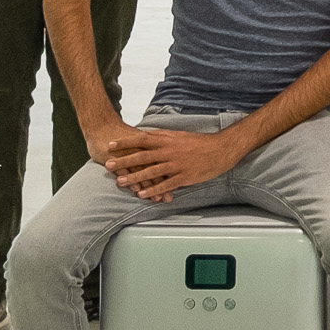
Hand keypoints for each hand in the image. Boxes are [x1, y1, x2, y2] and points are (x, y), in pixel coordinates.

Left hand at [96, 125, 242, 202]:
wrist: (221, 149)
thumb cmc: (200, 142)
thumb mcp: (179, 135)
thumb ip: (163, 137)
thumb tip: (146, 136)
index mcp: (168, 139)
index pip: (141, 139)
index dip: (125, 142)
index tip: (110, 145)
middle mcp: (170, 151)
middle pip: (142, 156)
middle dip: (123, 161)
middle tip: (107, 165)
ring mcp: (177, 164)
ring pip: (151, 171)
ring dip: (134, 177)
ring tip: (120, 182)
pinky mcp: (184, 176)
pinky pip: (166, 184)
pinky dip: (153, 190)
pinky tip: (142, 194)